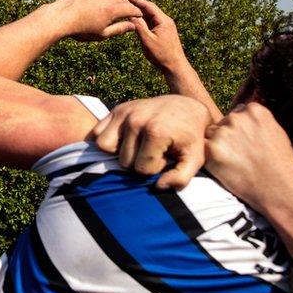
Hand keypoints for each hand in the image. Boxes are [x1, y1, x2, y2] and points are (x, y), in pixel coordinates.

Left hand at [46, 0, 141, 40]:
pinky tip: (90, 7)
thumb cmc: (80, 31)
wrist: (59, 19)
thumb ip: (119, 29)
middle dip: (126, 5)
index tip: (139, 15)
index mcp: (112, 9)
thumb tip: (133, 26)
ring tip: (107, 11)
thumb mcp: (102, 34)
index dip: (137, 12)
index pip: (131, 8)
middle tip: (127, 12)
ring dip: (110, 1)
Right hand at [91, 95, 209, 188]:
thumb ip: (181, 178)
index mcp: (155, 132)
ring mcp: (123, 113)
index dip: (156, 167)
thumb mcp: (195, 159)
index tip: (167, 156)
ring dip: (120, 152)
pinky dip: (108, 140)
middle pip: (124, 161)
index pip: (142, 170)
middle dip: (139, 161)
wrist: (186, 107)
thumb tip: (158, 186)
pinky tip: (125, 139)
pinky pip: (97, 134)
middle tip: (154, 150)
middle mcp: (135, 120)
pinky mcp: (116, 110)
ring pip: (105, 148)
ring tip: (138, 146)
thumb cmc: (190, 137)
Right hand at [126, 0, 187, 72]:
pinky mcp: (164, 32)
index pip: (149, 6)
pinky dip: (144, 21)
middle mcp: (166, 21)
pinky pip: (153, 22)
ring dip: (140, 13)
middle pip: (150, 9)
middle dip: (137, 5)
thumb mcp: (147, 41)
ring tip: (127, 10)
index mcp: (163, 21)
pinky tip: (136, 21)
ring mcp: (166, 26)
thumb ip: (139, 27)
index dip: (137, 1)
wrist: (175, 66)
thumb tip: (131, 15)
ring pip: (151, 16)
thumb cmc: (162, 55)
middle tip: (124, 2)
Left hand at [204, 103, 292, 210]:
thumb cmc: (281, 164)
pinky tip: (224, 166)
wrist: (280, 189)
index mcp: (255, 110)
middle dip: (227, 136)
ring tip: (234, 161)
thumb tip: (241, 116)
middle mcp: (237, 117)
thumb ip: (256, 122)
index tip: (245, 143)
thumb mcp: (275, 131)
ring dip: (217, 145)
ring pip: (211, 134)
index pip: (237, 112)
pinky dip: (209, 156)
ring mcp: (224, 132)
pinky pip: (203, 147)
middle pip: (223, 122)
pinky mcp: (212, 148)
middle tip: (239, 155)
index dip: (239, 129)